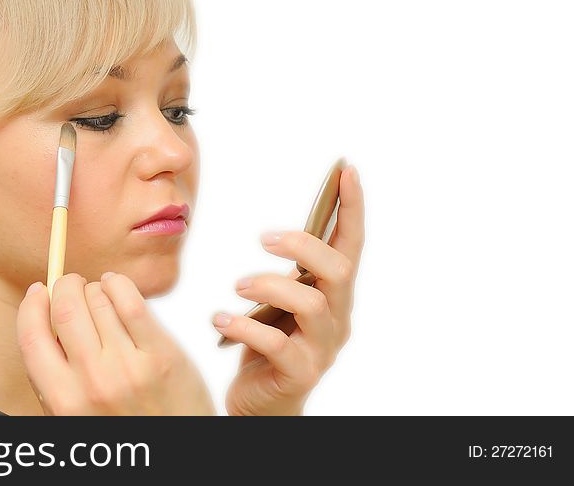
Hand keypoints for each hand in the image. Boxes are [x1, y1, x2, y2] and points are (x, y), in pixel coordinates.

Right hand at [17, 271, 215, 414]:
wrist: (173, 455)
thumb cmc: (123, 432)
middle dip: (64, 286)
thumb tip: (42, 316)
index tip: (37, 292)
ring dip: (94, 288)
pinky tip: (116, 287)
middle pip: (65, 308)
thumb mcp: (73, 417)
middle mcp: (94, 382)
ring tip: (98, 295)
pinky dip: (118, 285)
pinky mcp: (161, 354)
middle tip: (70, 285)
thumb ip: (53, 376)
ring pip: (97, 300)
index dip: (31, 305)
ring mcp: (129, 367)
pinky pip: (131, 301)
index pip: (31, 336)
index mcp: (63, 401)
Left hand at [214, 164, 364, 415]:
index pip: (351, 244)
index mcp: (333, 294)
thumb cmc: (269, 342)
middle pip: (338, 270)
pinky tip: (221, 319)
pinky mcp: (299, 373)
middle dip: (302, 246)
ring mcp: (322, 348)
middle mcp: (337, 318)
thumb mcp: (278, 300)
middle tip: (264, 238)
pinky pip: (276, 344)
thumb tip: (276, 233)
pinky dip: (244, 326)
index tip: (347, 169)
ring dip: (269, 285)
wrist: (262, 403)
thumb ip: (286, 273)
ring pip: (310, 304)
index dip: (352, 207)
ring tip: (237, 287)